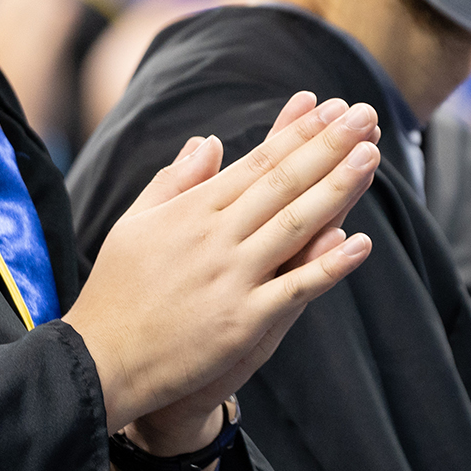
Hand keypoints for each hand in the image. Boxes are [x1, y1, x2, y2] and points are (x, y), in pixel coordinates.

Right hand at [68, 91, 380, 440]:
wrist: (100, 361)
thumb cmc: (116, 293)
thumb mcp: (135, 224)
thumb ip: (175, 181)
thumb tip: (210, 140)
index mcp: (191, 211)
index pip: (256, 163)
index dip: (297, 133)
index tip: (329, 109)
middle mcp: (214, 237)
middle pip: (282, 183)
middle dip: (328, 146)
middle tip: (364, 115)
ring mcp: (231, 278)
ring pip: (294, 225)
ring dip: (336, 188)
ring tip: (370, 155)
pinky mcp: (241, 321)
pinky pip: (295, 289)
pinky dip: (328, 266)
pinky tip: (358, 243)